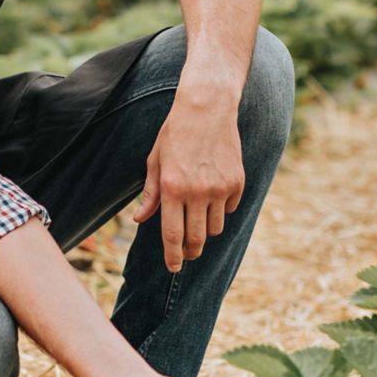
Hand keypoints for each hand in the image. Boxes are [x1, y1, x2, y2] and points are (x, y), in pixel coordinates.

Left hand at [133, 95, 242, 271]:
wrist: (207, 108)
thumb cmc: (175, 134)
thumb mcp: (155, 161)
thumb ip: (150, 194)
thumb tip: (139, 219)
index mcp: (172, 188)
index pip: (172, 235)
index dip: (173, 257)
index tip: (173, 268)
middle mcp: (196, 192)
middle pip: (196, 240)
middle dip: (190, 252)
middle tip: (187, 255)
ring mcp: (220, 188)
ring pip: (215, 228)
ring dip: (205, 229)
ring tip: (198, 216)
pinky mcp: (237, 182)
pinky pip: (230, 209)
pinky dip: (222, 209)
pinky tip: (214, 193)